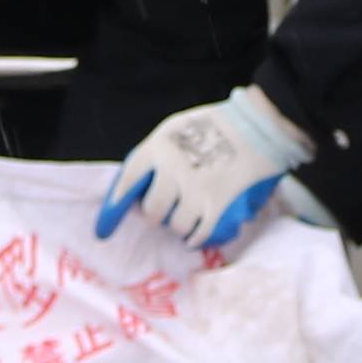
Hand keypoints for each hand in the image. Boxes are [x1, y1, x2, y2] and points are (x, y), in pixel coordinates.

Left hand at [95, 85, 316, 258]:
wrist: (258, 125)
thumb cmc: (213, 124)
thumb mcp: (174, 128)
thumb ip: (155, 154)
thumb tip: (138, 186)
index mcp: (158, 148)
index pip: (128, 183)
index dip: (114, 209)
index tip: (103, 230)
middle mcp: (173, 171)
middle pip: (152, 211)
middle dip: (156, 215)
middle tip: (163, 210)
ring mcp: (196, 190)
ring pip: (175, 225)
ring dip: (178, 225)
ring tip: (185, 215)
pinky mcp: (219, 205)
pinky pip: (199, 233)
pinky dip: (196, 237)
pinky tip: (195, 233)